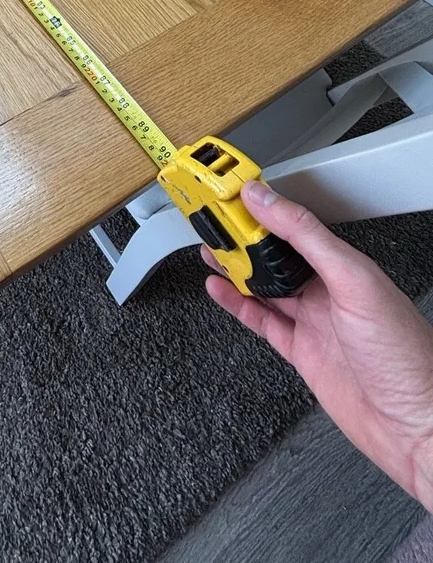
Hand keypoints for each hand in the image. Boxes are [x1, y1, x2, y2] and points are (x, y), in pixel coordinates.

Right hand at [204, 182, 432, 509]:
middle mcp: (328, 290)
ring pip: (264, 286)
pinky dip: (237, 305)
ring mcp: (314, 322)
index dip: (260, 209)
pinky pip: (262, 321)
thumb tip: (268, 201)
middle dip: (241, 237)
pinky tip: (221, 290)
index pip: (292, 226)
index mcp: (344, 266)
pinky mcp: (302, 352)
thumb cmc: (405, 356)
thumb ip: (307, 237)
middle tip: (211, 222)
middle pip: (274, 255)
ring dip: (235, 268)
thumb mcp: (353, 281)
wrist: (414, 425)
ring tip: (209, 249)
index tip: (231, 196)